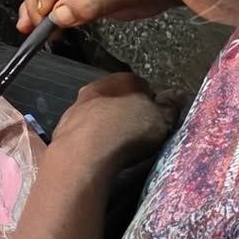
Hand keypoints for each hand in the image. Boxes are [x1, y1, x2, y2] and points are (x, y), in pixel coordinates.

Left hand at [48, 74, 184, 172]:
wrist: (82, 153)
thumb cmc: (126, 130)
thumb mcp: (161, 118)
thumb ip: (170, 106)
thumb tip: (178, 95)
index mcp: (120, 80)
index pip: (141, 86)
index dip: (152, 103)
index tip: (158, 120)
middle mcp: (93, 89)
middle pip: (114, 101)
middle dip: (125, 115)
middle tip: (138, 135)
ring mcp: (73, 111)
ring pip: (95, 118)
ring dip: (104, 129)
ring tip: (117, 149)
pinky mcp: (61, 134)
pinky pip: (82, 137)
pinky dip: (90, 144)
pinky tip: (98, 157)